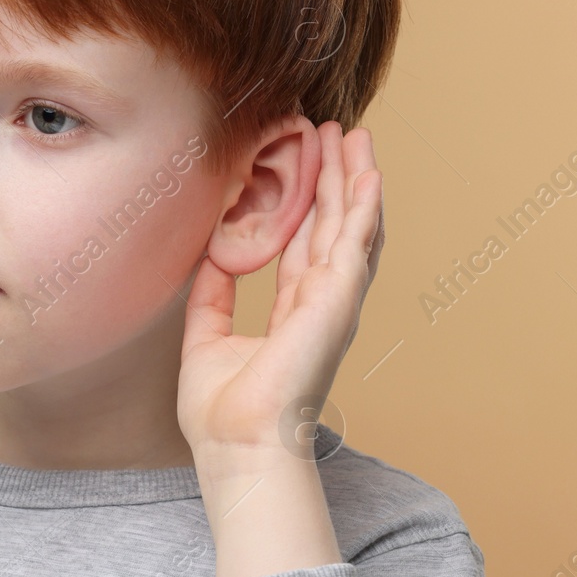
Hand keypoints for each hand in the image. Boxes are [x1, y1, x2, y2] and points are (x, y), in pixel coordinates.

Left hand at [176, 120, 385, 462]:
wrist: (237, 445)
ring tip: (356, 135)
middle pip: (334, 226)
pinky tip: (369, 172)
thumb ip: (213, 293)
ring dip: (355, 179)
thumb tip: (211, 253)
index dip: (307, 201)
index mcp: (294, 313)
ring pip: (351, 226)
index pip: (305, 244)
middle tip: (336, 131)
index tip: (304, 160)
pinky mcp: (338, 303)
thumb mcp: (207, 336)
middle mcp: (321, 304)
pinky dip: (365, 206)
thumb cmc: (223, 411)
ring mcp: (334, 303)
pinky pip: (356, 245)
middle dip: (336, 178)